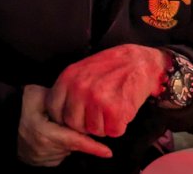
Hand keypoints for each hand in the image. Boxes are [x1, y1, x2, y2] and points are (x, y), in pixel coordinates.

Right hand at [18, 85, 111, 166]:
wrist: (2, 119)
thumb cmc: (20, 104)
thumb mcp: (37, 95)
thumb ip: (59, 100)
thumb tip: (81, 104)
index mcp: (43, 132)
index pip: (73, 141)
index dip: (92, 146)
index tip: (108, 152)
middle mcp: (42, 149)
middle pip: (72, 146)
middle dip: (78, 135)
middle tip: (73, 121)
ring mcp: (40, 159)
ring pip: (66, 152)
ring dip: (67, 141)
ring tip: (56, 125)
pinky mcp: (39, 163)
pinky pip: (58, 156)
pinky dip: (60, 147)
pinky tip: (52, 136)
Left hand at [46, 44, 166, 137]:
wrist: (139, 60)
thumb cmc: (110, 66)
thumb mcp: (81, 70)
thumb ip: (69, 88)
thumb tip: (58, 112)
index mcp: (68, 78)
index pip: (54, 108)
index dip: (64, 117)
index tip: (75, 116)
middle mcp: (79, 88)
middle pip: (74, 124)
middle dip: (86, 124)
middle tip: (97, 115)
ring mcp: (97, 99)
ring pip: (94, 130)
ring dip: (104, 126)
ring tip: (111, 110)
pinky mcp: (115, 109)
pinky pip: (113, 132)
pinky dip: (119, 127)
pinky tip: (122, 112)